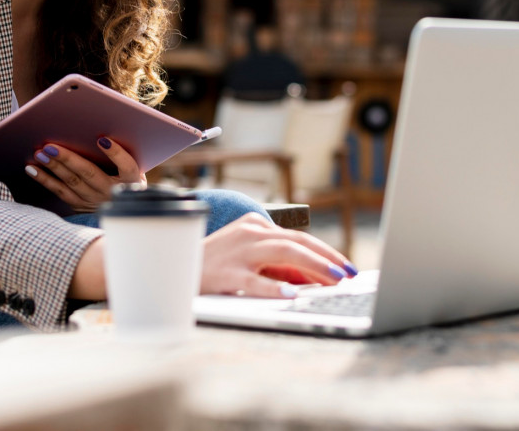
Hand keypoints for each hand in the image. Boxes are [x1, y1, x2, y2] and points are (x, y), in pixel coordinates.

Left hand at [24, 137, 144, 211]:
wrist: (124, 212)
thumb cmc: (128, 181)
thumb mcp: (136, 171)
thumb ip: (123, 156)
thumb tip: (102, 133)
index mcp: (131, 179)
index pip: (127, 166)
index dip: (115, 153)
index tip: (102, 139)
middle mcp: (111, 191)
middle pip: (90, 174)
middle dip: (69, 159)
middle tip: (51, 146)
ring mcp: (94, 200)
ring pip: (71, 183)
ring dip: (53, 167)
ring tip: (39, 154)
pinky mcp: (80, 205)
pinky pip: (60, 192)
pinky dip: (45, 180)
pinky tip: (33, 169)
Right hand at [200, 213, 356, 298]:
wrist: (170, 269)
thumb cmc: (215, 267)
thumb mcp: (250, 260)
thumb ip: (279, 266)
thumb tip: (315, 277)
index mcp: (256, 225)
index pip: (299, 238)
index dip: (327, 253)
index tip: (347, 268)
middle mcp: (249, 232)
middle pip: (297, 242)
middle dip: (327, 258)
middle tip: (348, 274)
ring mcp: (237, 251)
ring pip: (283, 252)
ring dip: (313, 266)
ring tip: (333, 279)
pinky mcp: (225, 272)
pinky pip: (254, 280)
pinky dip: (274, 285)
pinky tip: (292, 293)